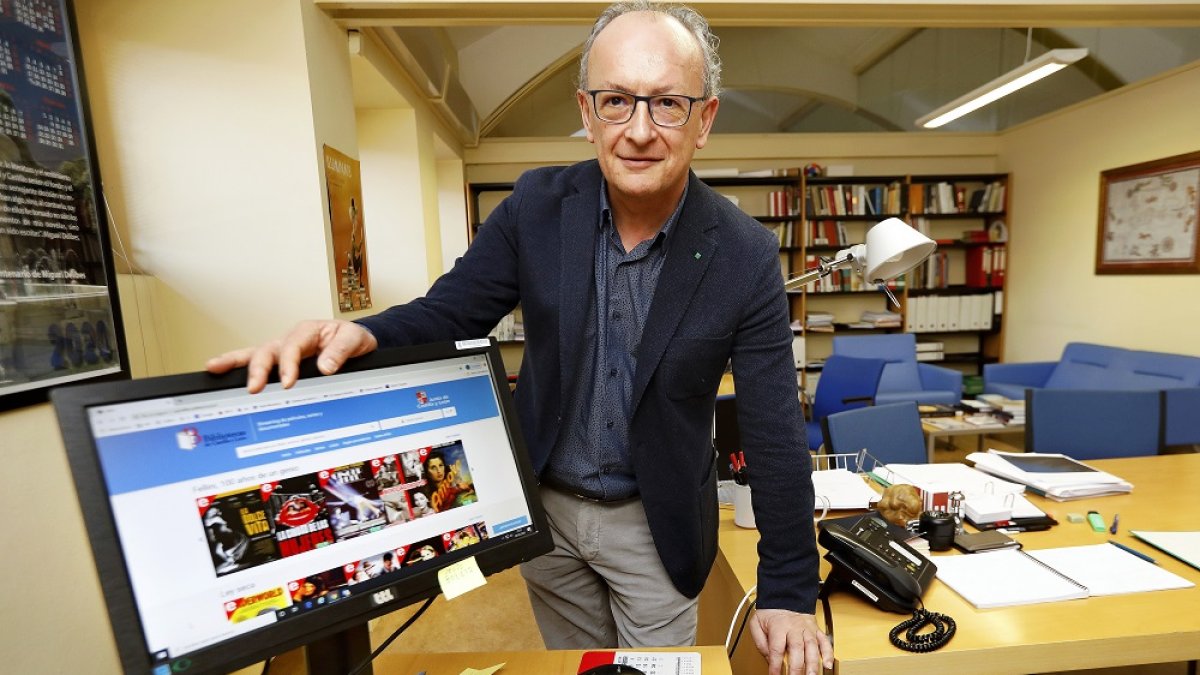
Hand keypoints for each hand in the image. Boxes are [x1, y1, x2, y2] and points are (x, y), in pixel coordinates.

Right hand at [205, 320, 377, 392]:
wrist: (356, 344)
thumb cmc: (352, 339)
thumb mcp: (355, 339)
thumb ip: (341, 350)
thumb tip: (326, 367)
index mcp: (308, 332)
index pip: (293, 347)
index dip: (288, 365)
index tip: (287, 383)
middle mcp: (291, 340)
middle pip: (268, 351)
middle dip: (259, 369)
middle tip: (254, 387)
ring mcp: (282, 351)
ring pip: (255, 355)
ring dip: (235, 362)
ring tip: (216, 368)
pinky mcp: (280, 363)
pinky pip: (256, 363)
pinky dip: (238, 366)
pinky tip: (219, 370)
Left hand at [749, 609, 833, 674]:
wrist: (785, 595)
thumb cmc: (771, 611)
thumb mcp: (757, 623)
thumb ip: (760, 641)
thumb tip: (768, 657)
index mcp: (778, 627)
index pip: (776, 649)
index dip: (775, 665)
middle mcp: (794, 628)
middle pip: (796, 649)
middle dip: (796, 667)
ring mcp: (807, 629)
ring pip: (812, 647)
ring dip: (813, 663)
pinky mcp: (816, 630)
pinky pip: (824, 641)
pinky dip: (828, 653)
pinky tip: (827, 664)